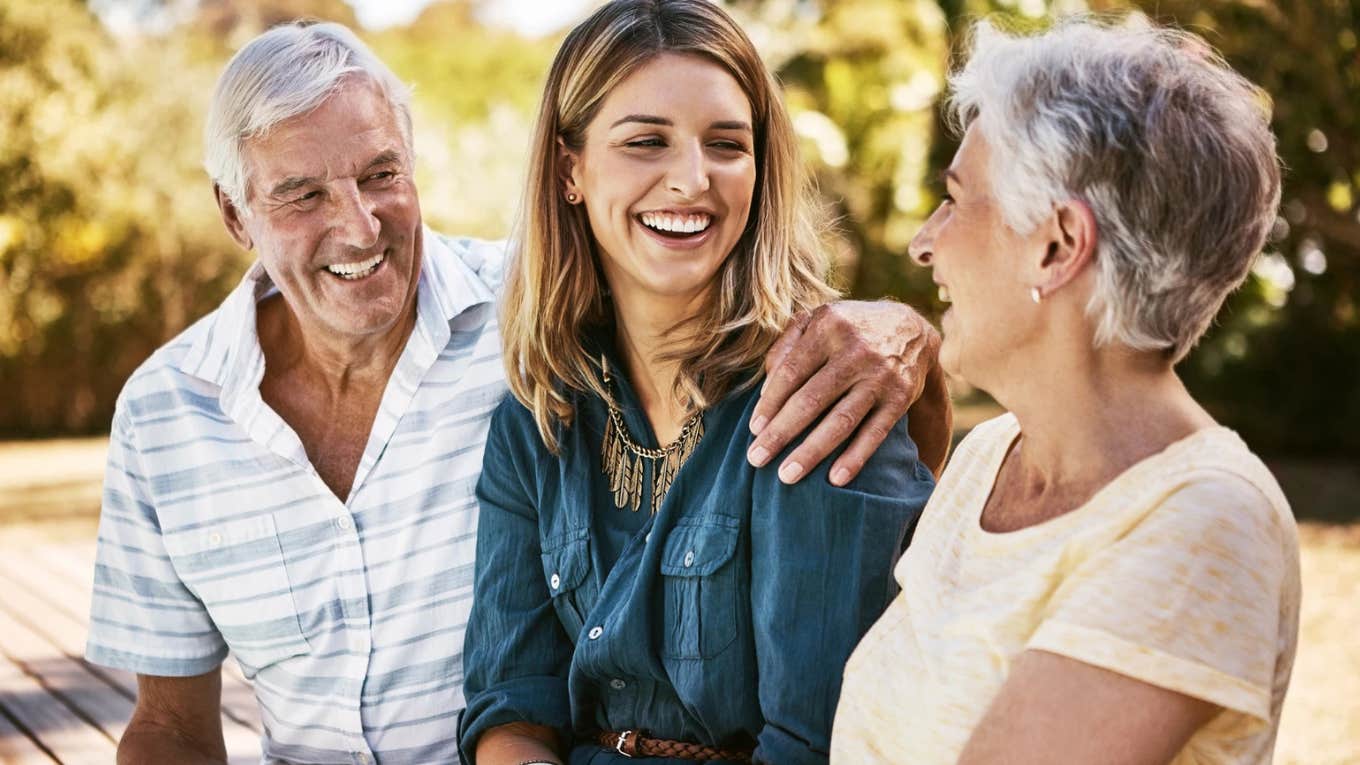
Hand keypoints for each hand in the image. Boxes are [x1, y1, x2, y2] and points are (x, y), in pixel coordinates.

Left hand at [747, 300, 943, 485]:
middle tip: (756, 459)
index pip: (791, 371)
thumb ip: (787, 347)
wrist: (910, 329)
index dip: (770, 403)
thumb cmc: (847, 330)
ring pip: (841, 421)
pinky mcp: (900, 398)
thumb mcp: (817, 321)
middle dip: (781, 433)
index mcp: (828, 327)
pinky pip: (875, 433)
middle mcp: (856, 351)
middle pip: (811, 399)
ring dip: (811, 452)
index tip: (753, 430)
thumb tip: (766, 390)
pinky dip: (856, 457)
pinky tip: (835, 479)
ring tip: (787, 476)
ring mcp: (880, 377)